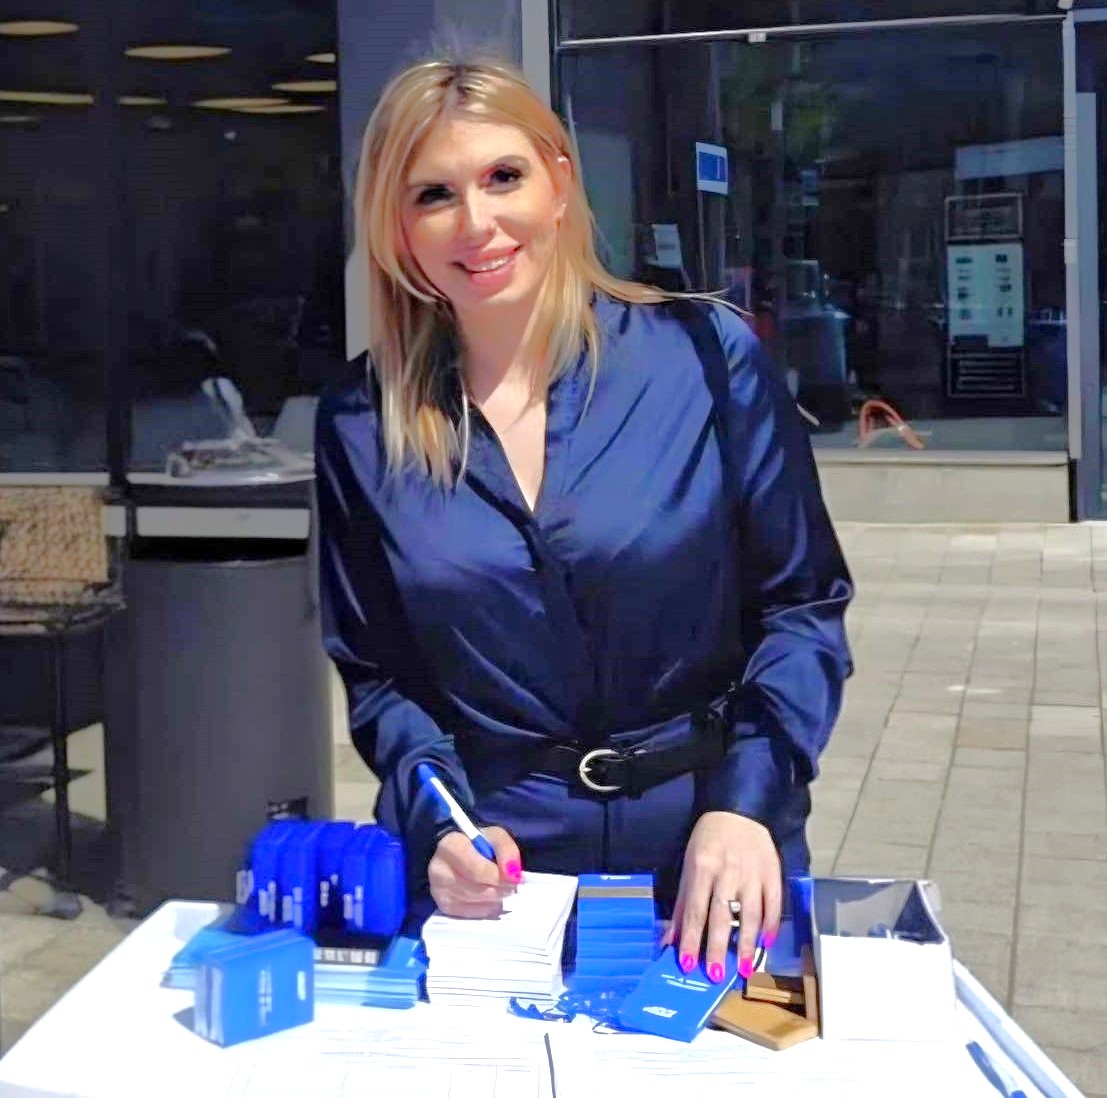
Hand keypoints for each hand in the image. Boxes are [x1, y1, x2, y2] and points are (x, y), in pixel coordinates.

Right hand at [427, 826, 522, 917]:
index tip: (515, 877)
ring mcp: (440, 891)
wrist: (457, 854)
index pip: (479, 871)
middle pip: (481, 890)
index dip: (501, 876)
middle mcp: (439, 870)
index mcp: (450, 846)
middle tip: (511, 884)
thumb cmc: (477, 844)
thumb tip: (513, 875)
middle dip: (502, 888)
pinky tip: (488, 896)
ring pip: (480, 903)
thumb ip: (507, 850)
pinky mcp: (445, 907)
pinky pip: (476, 914)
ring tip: (499, 886)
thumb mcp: (495, 837)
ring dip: (496, 898)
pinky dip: (488, 907)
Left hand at [662, 811, 781, 982]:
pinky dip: (771, 926)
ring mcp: (752, 873)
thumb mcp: (688, 864)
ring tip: (743, 968)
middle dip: (717, 947)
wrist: (739, 810)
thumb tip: (672, 938)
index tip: (688, 964)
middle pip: (721, 915)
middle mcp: (727, 871)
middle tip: (714, 975)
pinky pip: (774, 904)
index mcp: (702, 867)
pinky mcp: (773, 873)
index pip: (695, 909)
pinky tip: (765, 944)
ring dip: (746, 944)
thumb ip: (683, 902)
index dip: (691, 938)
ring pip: (751, 914)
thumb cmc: (708, 840)